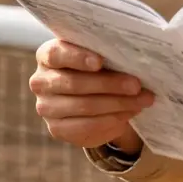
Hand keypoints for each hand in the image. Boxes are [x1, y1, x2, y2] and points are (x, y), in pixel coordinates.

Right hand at [29, 38, 154, 152]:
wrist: (93, 96)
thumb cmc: (99, 66)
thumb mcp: (100, 54)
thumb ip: (107, 52)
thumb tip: (135, 57)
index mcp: (48, 55)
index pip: (56, 53)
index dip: (78, 57)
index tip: (100, 62)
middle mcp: (41, 81)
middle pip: (75, 83)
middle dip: (110, 84)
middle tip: (136, 85)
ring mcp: (46, 107)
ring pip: (83, 106)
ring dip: (117, 104)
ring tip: (141, 100)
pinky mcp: (56, 129)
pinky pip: (85, 127)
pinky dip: (111, 120)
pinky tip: (128, 113)